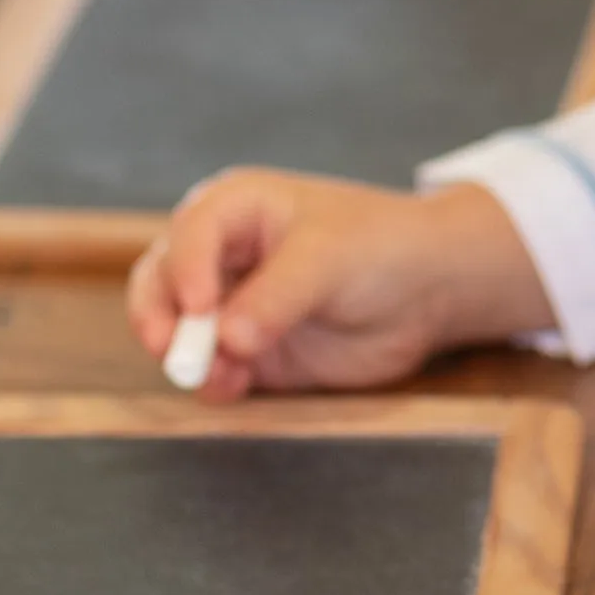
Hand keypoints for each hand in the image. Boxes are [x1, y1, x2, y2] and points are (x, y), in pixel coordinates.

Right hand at [128, 170, 554, 400]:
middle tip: (174, 351)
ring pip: (179, 331)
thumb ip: (277, 297)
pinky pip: (214, 370)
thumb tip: (228, 339)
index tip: (200, 308)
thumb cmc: (384, 248)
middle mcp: (223, 255)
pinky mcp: (250, 352)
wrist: (433, 290)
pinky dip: (213, 381)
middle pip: (162, 283)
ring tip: (217, 374)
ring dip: (187, 356)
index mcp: (237, 208)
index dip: (185, 271)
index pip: (189, 234)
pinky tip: (231, 386)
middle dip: (162, 317)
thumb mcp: (330, 259)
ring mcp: (233, 306)